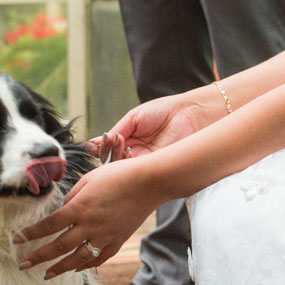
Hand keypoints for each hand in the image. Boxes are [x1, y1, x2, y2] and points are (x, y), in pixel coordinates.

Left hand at [15, 160, 164, 278]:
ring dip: (60, 268)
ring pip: (78, 258)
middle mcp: (90, 225)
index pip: (49, 225)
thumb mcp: (89, 180)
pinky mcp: (118, 241)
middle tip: (23, 265)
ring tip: (46, 275)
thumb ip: (72, 198)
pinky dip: (85, 265)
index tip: (16, 241)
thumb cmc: (117, 175)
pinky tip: (75, 269)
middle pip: (59, 246)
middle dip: (39, 257)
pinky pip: (99, 258)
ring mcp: (105, 236)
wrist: (149, 182)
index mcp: (80, 207)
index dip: (31, 234)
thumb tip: (62, 212)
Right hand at [96, 92, 220, 160]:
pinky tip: (131, 154)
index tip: (94, 145)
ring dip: (119, 160)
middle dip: (108, 154)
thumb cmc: (164, 111)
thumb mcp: (134, 118)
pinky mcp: (158, 170)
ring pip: (125, 171)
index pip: (109, 151)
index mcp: (130, 142)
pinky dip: (132, 166)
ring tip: (123, 144)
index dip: (101, 149)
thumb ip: (117, 131)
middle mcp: (137, 155)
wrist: (190, 114)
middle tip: (111, 143)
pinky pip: (140, 174)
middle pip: (114, 163)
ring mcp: (147, 164)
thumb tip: (95, 143)